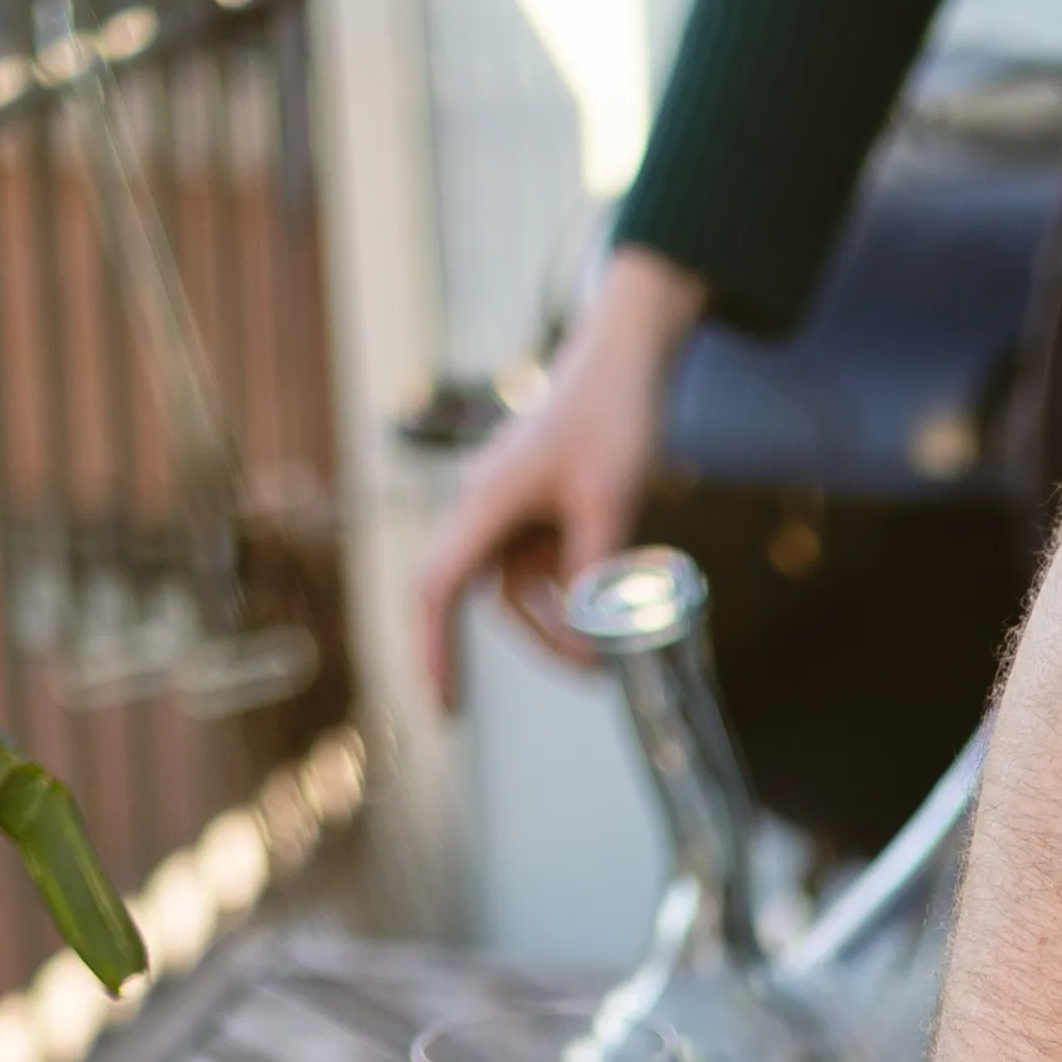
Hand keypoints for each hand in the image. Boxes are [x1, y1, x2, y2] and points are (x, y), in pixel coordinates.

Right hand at [412, 249, 704, 707]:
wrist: (626, 354)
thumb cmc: (612, 412)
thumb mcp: (611, 499)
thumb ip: (594, 570)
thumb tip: (587, 636)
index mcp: (489, 501)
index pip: (440, 588)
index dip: (435, 650)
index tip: (445, 706)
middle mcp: (488, 507)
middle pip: (494, 601)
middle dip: (543, 641)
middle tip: (597, 672)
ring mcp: (512, 510)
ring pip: (525, 591)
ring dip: (566, 620)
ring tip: (619, 638)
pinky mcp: (538, 511)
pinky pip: (546, 568)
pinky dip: (576, 591)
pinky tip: (616, 593)